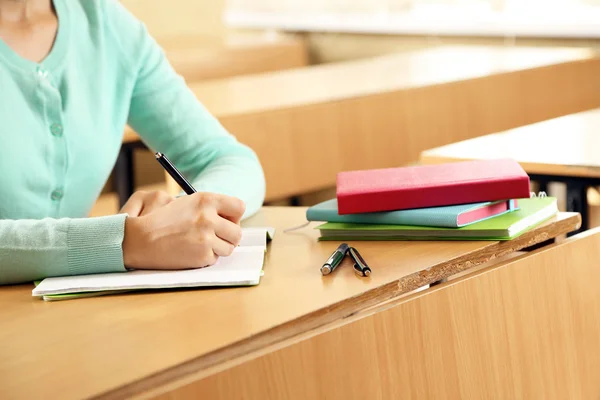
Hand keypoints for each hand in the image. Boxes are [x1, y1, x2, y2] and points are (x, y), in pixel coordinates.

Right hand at [122, 192, 245, 269]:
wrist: (138, 239)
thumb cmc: (159, 219)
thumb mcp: (185, 202)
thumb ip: (209, 206)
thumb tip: (229, 216)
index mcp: (206, 200)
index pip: (239, 207)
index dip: (234, 216)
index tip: (226, 221)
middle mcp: (209, 218)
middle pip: (237, 231)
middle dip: (229, 236)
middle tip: (216, 237)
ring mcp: (207, 238)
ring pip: (229, 247)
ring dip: (218, 248)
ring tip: (201, 244)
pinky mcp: (202, 255)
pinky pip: (215, 258)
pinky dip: (205, 258)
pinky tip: (190, 252)